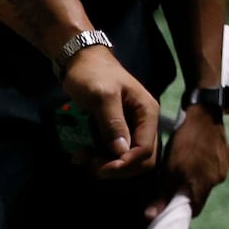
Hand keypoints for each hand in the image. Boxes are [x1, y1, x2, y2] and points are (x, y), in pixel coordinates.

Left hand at [62, 46, 157, 175]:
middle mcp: (143, 124)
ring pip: (126, 159)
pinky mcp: (116, 131)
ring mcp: (130, 128)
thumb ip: (113, 123)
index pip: (146, 150)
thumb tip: (121, 152)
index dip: (125, 163)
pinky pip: (113, 153)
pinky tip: (81, 154)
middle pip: (141, 159)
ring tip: (82, 158)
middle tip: (90, 164)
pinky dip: (99, 158)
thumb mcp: (103, 96)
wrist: (81, 61)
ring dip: (106, 165)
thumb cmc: (93, 74)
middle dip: (117, 167)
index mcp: (147, 113)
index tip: (100, 167)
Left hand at [168, 106, 228, 209]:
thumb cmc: (186, 142)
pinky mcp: (224, 157)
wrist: (206, 113)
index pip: (194, 210)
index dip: (179, 211)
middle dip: (184, 194)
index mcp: (205, 184)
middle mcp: (218, 179)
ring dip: (192, 180)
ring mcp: (223, 167)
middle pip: (199, 196)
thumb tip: (151, 217)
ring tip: (180, 167)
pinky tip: (191, 157)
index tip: (167, 207)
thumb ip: (163, 194)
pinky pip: (210, 170)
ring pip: (204, 182)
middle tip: (169, 184)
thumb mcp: (170, 169)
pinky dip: (199, 169)